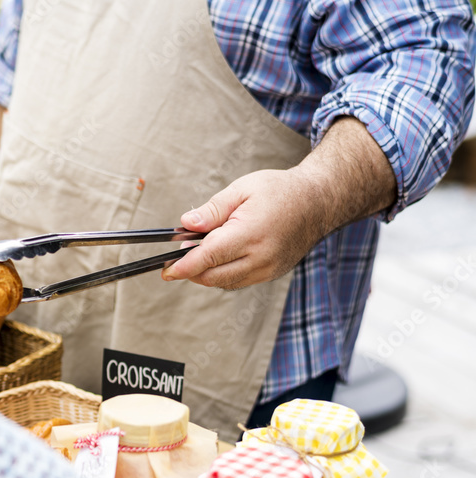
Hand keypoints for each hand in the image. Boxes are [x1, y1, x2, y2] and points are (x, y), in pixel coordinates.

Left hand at [162, 116, 395, 289]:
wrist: (318, 201)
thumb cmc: (280, 191)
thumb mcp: (242, 189)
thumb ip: (212, 210)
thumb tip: (186, 223)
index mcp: (250, 234)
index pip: (207, 258)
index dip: (183, 267)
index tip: (166, 271)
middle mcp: (260, 257)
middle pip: (212, 275)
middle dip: (191, 268)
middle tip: (183, 249)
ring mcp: (268, 269)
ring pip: (224, 282)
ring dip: (207, 271)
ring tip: (205, 247)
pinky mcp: (271, 274)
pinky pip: (238, 281)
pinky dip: (223, 273)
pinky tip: (222, 254)